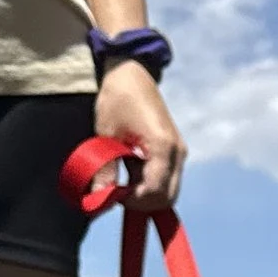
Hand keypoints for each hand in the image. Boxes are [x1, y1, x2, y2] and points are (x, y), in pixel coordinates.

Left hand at [94, 62, 183, 208]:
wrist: (132, 73)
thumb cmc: (118, 98)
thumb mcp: (106, 135)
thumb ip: (106, 170)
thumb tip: (98, 198)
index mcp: (163, 148)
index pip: (156, 192)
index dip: (134, 201)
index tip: (113, 195)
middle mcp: (177, 153)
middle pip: (168, 197)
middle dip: (143, 203)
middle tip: (118, 194)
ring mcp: (179, 153)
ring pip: (169, 190)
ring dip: (146, 193)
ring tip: (122, 181)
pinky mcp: (174, 151)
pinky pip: (167, 178)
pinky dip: (149, 183)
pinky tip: (131, 172)